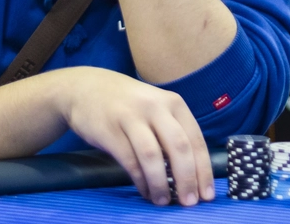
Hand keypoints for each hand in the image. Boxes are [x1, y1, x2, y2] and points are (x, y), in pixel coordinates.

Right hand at [56, 67, 214, 205]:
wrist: (83, 87)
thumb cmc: (126, 102)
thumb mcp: (155, 105)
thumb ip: (172, 129)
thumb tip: (192, 172)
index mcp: (171, 102)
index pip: (195, 139)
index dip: (203, 170)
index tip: (206, 195)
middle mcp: (153, 106)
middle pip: (178, 147)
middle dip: (187, 179)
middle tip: (189, 203)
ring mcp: (130, 116)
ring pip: (153, 156)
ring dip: (161, 184)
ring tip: (164, 201)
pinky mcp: (110, 130)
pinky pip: (130, 161)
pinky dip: (141, 181)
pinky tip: (144, 190)